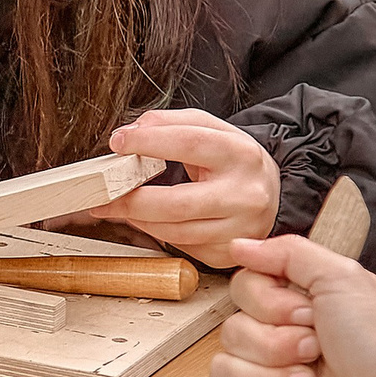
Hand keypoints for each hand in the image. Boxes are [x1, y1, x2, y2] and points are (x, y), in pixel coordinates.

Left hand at [90, 109, 279, 267]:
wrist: (272, 195)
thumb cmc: (234, 161)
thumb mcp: (213, 130)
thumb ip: (172, 123)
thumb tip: (132, 132)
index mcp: (241, 154)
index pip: (189, 143)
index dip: (148, 142)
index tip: (118, 142)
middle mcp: (244, 195)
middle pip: (176, 203)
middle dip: (132, 200)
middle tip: (104, 195)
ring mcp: (237, 230)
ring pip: (174, 232)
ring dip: (137, 219)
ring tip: (118, 206)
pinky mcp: (226, 253)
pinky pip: (180, 246)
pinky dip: (155, 232)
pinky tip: (146, 220)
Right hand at [212, 231, 375, 376]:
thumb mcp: (342, 278)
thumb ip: (288, 253)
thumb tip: (239, 244)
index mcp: (290, 303)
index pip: (240, 291)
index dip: (267, 304)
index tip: (308, 313)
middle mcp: (274, 338)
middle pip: (230, 333)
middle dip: (275, 345)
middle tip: (315, 350)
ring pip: (224, 371)